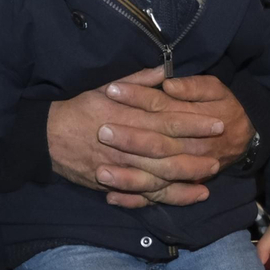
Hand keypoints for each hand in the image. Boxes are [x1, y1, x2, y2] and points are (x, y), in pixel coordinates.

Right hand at [46, 68, 251, 208]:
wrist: (49, 138)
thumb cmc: (81, 109)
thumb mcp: (106, 87)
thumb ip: (138, 81)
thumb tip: (165, 71)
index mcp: (128, 117)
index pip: (169, 121)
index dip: (195, 123)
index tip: (217, 122)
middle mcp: (127, 145)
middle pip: (168, 152)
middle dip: (196, 155)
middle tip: (220, 155)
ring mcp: (121, 168)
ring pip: (159, 177)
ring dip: (186, 179)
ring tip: (209, 178)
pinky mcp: (115, 185)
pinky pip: (144, 195)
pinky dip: (166, 198)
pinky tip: (186, 196)